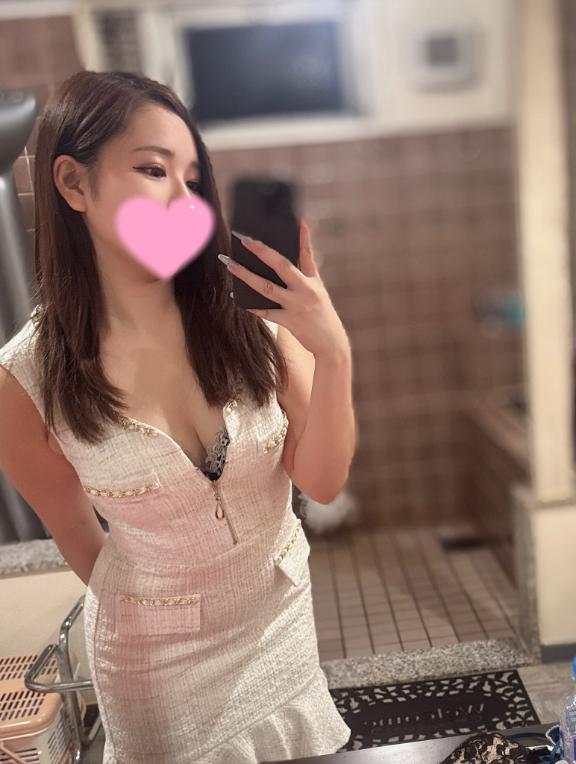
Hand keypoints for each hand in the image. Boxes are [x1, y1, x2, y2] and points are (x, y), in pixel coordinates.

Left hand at [220, 220, 348, 357]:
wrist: (331, 344)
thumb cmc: (322, 315)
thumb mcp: (318, 292)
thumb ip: (305, 275)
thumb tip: (286, 260)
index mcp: (313, 280)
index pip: (307, 254)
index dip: (303, 236)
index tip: (297, 220)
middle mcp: (305, 290)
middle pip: (281, 266)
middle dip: (262, 251)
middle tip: (245, 239)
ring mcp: (297, 306)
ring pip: (267, 288)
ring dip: (246, 276)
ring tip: (230, 265)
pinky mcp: (290, 322)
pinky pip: (266, 312)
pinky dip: (252, 306)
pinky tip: (237, 298)